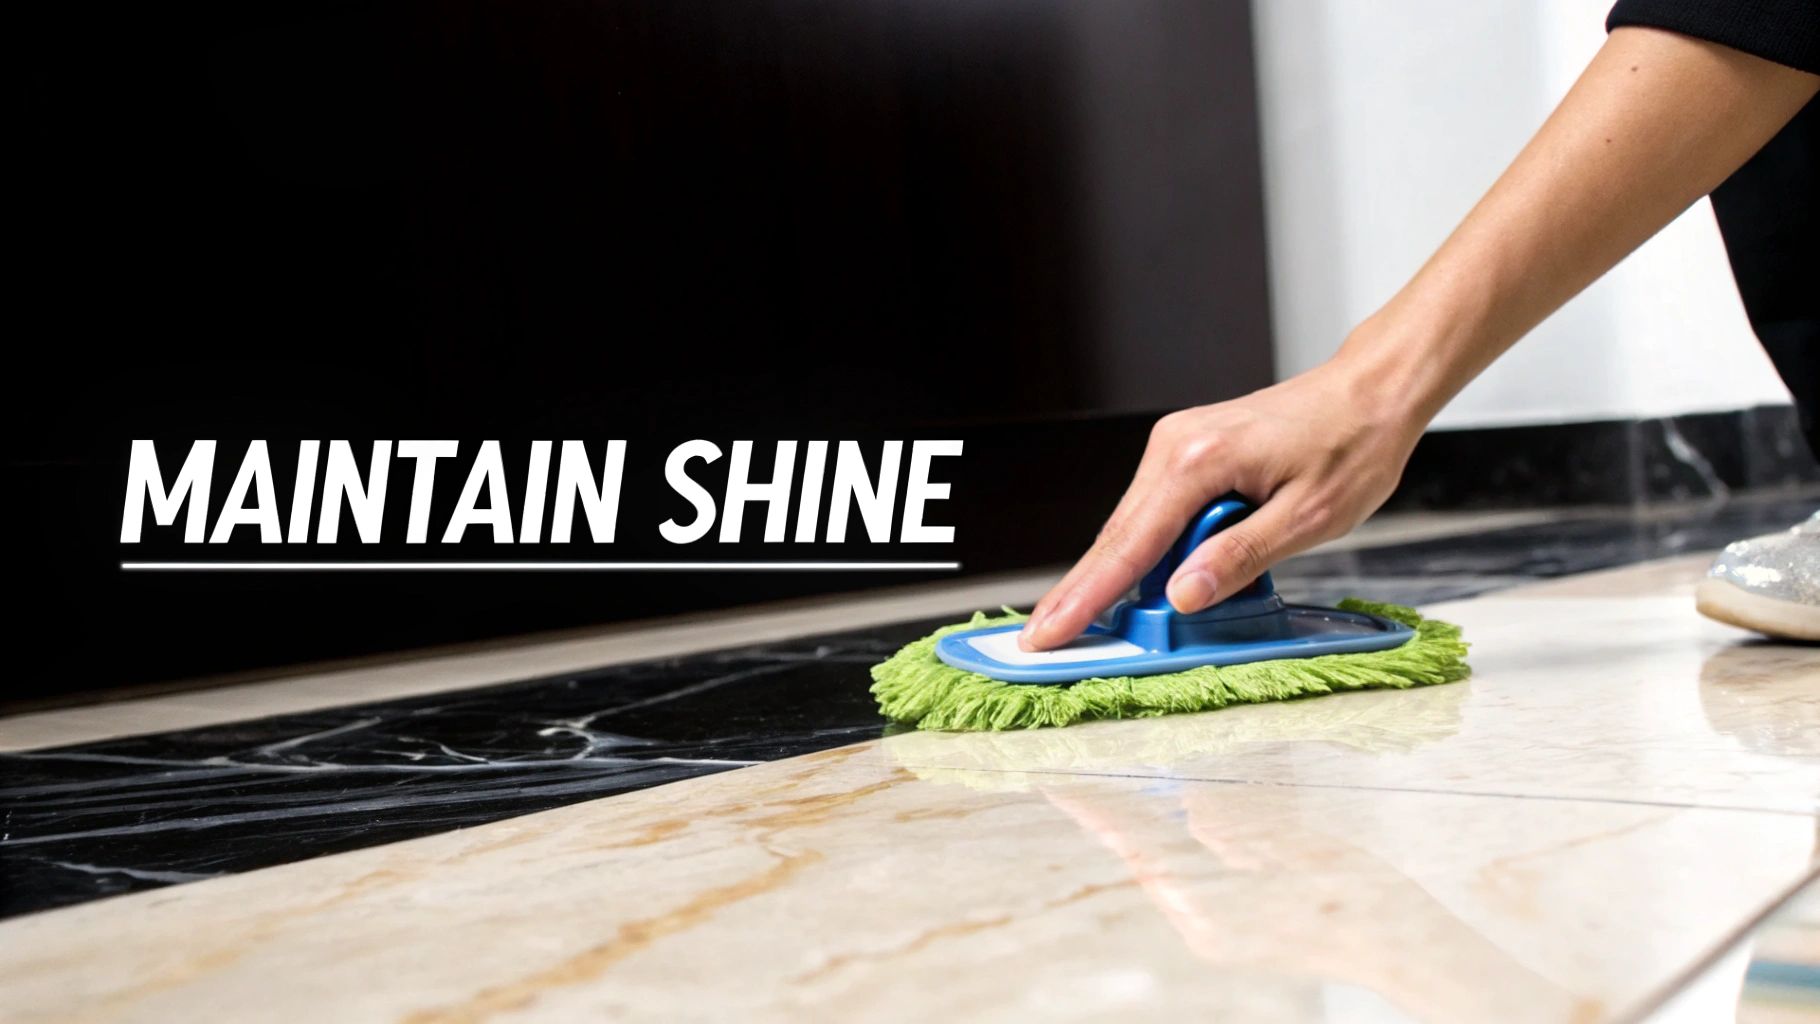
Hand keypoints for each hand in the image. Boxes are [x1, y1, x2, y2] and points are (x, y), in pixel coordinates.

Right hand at [1018, 356, 1424, 650]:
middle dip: (1086, 593)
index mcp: (1199, 461)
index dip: (1086, 597)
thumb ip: (1239, 556)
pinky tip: (1152, 580)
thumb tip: (1181, 595)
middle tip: (1048, 640)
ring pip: (1134, 528)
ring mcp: (1176, 446)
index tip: (1047, 633)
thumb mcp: (1309, 517)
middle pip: (1117, 538)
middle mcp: (1174, 446)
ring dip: (1124, 575)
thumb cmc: (1353, 444)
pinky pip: (1155, 513)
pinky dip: (1149, 551)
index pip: (1129, 546)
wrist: (1371, 391)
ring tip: (1104, 621)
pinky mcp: (1187, 453)